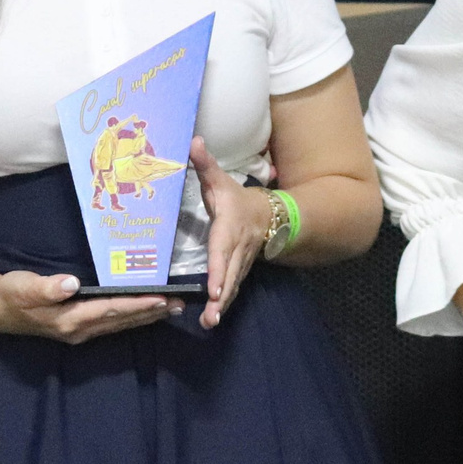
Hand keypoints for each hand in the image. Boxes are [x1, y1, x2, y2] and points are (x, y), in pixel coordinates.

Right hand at [0, 269, 176, 342]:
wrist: (0, 310)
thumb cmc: (12, 294)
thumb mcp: (22, 287)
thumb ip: (46, 287)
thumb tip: (72, 283)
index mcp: (70, 319)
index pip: (111, 310)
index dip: (137, 304)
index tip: (161, 298)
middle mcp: (81, 330)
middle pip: (123, 320)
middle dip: (152, 312)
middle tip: (180, 303)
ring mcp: (82, 332)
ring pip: (121, 325)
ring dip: (147, 316)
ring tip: (173, 308)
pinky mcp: (82, 329)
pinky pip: (114, 324)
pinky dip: (134, 318)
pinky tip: (148, 312)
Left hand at [190, 138, 263, 328]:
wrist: (270, 214)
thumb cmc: (237, 198)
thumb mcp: (220, 180)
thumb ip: (205, 164)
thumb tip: (192, 141)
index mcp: (229, 228)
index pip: (223, 250)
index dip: (219, 269)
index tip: (215, 288)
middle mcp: (237, 249)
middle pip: (230, 275)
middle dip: (222, 297)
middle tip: (211, 317)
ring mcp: (240, 263)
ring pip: (233, 286)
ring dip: (223, 306)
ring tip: (210, 323)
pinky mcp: (239, 271)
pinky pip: (232, 289)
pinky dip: (224, 304)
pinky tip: (212, 319)